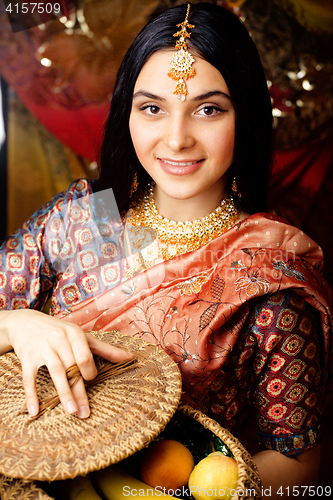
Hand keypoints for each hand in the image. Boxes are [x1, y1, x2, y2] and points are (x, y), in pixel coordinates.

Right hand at [0, 309, 133, 418]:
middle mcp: (59, 339)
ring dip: (63, 394)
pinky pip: (29, 378)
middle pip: (72, 368)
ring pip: (55, 373)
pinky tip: (35, 411)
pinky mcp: (27, 357)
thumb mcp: (81, 336)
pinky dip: (31, 395)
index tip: (90, 381)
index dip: (90, 372)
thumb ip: (105, 349)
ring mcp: (42, 348)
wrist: (25, 322)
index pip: (85, 357)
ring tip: (71, 412)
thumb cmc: (59, 331)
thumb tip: (130, 357)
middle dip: (80, 392)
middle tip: (86, 413)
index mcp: (74, 334)